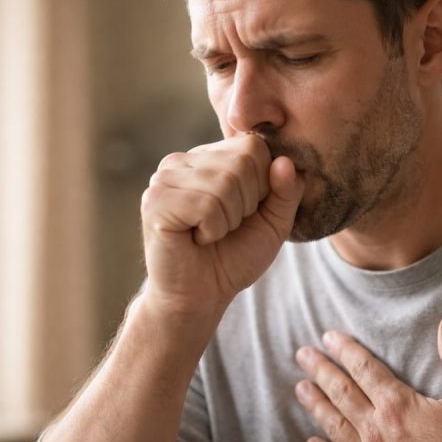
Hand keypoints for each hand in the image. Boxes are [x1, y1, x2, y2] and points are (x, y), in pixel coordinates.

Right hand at [140, 133, 304, 317]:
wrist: (201, 296)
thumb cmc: (235, 257)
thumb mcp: (274, 223)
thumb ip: (287, 192)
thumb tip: (286, 161)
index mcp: (210, 156)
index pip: (254, 145)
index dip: (263, 184)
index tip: (245, 211)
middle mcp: (183, 160)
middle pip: (242, 162)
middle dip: (246, 204)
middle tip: (225, 226)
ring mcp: (165, 177)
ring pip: (225, 183)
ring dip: (228, 221)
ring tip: (210, 233)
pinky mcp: (155, 200)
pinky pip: (206, 205)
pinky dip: (212, 230)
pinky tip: (196, 238)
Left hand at [294, 314, 441, 441]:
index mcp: (397, 405)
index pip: (364, 368)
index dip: (345, 350)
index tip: (327, 337)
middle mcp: (376, 429)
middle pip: (341, 392)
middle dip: (321, 370)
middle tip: (302, 354)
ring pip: (334, 425)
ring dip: (315, 404)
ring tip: (300, 389)